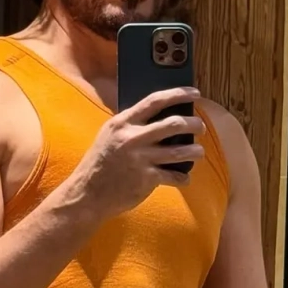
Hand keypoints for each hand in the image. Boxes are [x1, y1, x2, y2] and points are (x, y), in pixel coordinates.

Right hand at [71, 87, 205, 218]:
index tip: (195, 93)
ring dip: (195, 151)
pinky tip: (184, 178)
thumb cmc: (100, 163)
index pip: (155, 101)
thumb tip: (160, 116)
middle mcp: (133, 138)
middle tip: (200, 127)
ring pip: (180, 151)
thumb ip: (131, 125)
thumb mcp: (109, 135)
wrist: (87, 194)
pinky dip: (183, 178)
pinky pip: (175, 176)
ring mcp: (141, 159)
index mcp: (123, 123)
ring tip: (199, 152)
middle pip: (174, 124)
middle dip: (194, 124)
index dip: (179, 94)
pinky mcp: (147, 179)